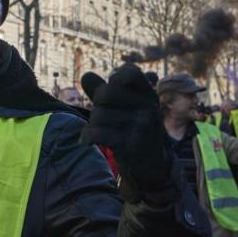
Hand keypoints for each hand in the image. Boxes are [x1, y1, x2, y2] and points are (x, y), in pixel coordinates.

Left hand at [79, 65, 170, 201]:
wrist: (151, 164)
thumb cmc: (134, 130)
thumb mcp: (126, 107)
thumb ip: (104, 90)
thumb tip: (86, 75)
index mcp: (148, 94)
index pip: (130, 71)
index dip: (115, 76)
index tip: (112, 86)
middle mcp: (147, 107)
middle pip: (104, 93)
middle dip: (97, 104)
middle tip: (102, 115)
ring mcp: (140, 125)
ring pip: (98, 114)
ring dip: (93, 124)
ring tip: (101, 131)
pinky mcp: (130, 144)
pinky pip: (97, 133)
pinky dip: (87, 137)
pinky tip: (86, 140)